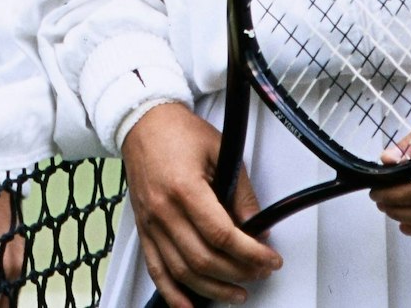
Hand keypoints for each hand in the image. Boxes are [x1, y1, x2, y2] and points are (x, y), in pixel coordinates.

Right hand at [121, 102, 279, 307]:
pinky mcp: (143, 229)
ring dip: (212, 289)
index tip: (269, 258)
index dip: (251, 253)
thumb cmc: (177, 131)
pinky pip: (155, 269)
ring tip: (236, 292)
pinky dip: (172, 294)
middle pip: (204, 258)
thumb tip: (255, 224)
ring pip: (182, 271)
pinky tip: (188, 306)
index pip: (222, 235)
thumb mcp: (220, 150)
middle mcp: (163, 210)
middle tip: (259, 272)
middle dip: (238, 272)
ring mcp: (150, 223)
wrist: (142, 120)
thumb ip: (240, 190)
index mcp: (184, 188)